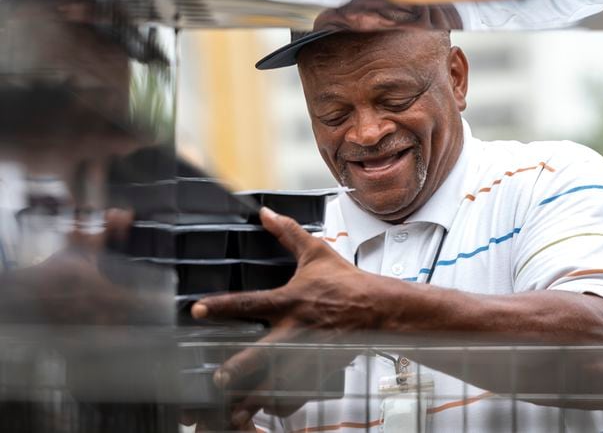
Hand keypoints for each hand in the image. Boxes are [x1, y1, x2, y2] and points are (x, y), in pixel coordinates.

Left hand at [191, 206, 389, 425]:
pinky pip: (298, 392)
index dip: (221, 306)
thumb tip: (266, 212)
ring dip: (254, 398)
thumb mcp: (316, 252)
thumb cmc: (349, 283)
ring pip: (276, 381)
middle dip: (237, 368)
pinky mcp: (319, 368)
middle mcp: (295, 329)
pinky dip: (282, 404)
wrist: (382, 308)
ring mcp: (307, 352)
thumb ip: (288, 233)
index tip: (198, 311)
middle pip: (260, 353)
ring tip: (231, 413)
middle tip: (218, 378)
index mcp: (290, 301)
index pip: (249, 303)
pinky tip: (267, 411)